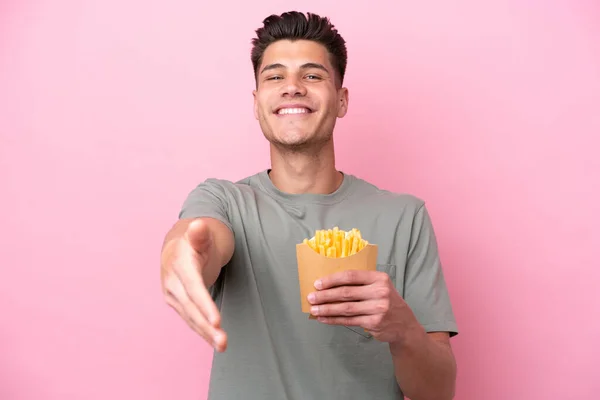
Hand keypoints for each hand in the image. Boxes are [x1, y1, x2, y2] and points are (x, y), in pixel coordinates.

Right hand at [160, 219, 226, 351]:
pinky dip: (203, 331)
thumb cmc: (196, 240)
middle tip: (223, 341)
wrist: (178, 246)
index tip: (216, 320)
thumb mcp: (200, 234)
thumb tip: (198, 224)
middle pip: (191, 307)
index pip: (193, 288)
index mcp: (179, 264)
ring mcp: (173, 295)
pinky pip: (191, 319)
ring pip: (190, 317)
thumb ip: (200, 233)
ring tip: (223, 345)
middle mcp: (173, 282)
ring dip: (206, 333)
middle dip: (207, 326)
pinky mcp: (177, 303)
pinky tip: (215, 341)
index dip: (204, 304)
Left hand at [306, 270, 418, 343]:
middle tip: (311, 297)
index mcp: (379, 278)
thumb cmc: (386, 301)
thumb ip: (360, 283)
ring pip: (345, 308)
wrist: (404, 325)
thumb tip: (329, 284)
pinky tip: (323, 319)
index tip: (318, 283)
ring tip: (314, 309)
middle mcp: (380, 292)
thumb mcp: (379, 286)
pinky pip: (348, 320)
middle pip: (346, 292)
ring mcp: (377, 308)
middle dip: (325, 295)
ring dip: (327, 309)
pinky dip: (334, 320)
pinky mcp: (373, 323)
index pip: (352, 276)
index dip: (332, 279)